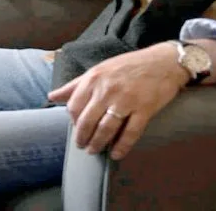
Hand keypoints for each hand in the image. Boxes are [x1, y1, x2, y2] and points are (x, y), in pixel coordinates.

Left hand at [46, 43, 187, 159]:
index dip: (73, 121)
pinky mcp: (144, 109)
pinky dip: (122, 146)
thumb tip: (52, 96)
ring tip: (94, 150)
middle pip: (88, 121)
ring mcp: (126, 100)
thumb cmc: (129, 66)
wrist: (163, 61)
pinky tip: (116, 154)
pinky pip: (130, 133)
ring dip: (98, 143)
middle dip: (82, 137)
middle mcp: (107, 89)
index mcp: (94, 78)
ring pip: (106, 129)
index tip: (75, 128)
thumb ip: (75, 85)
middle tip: (82, 146)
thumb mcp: (99, 69)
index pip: (74, 106)